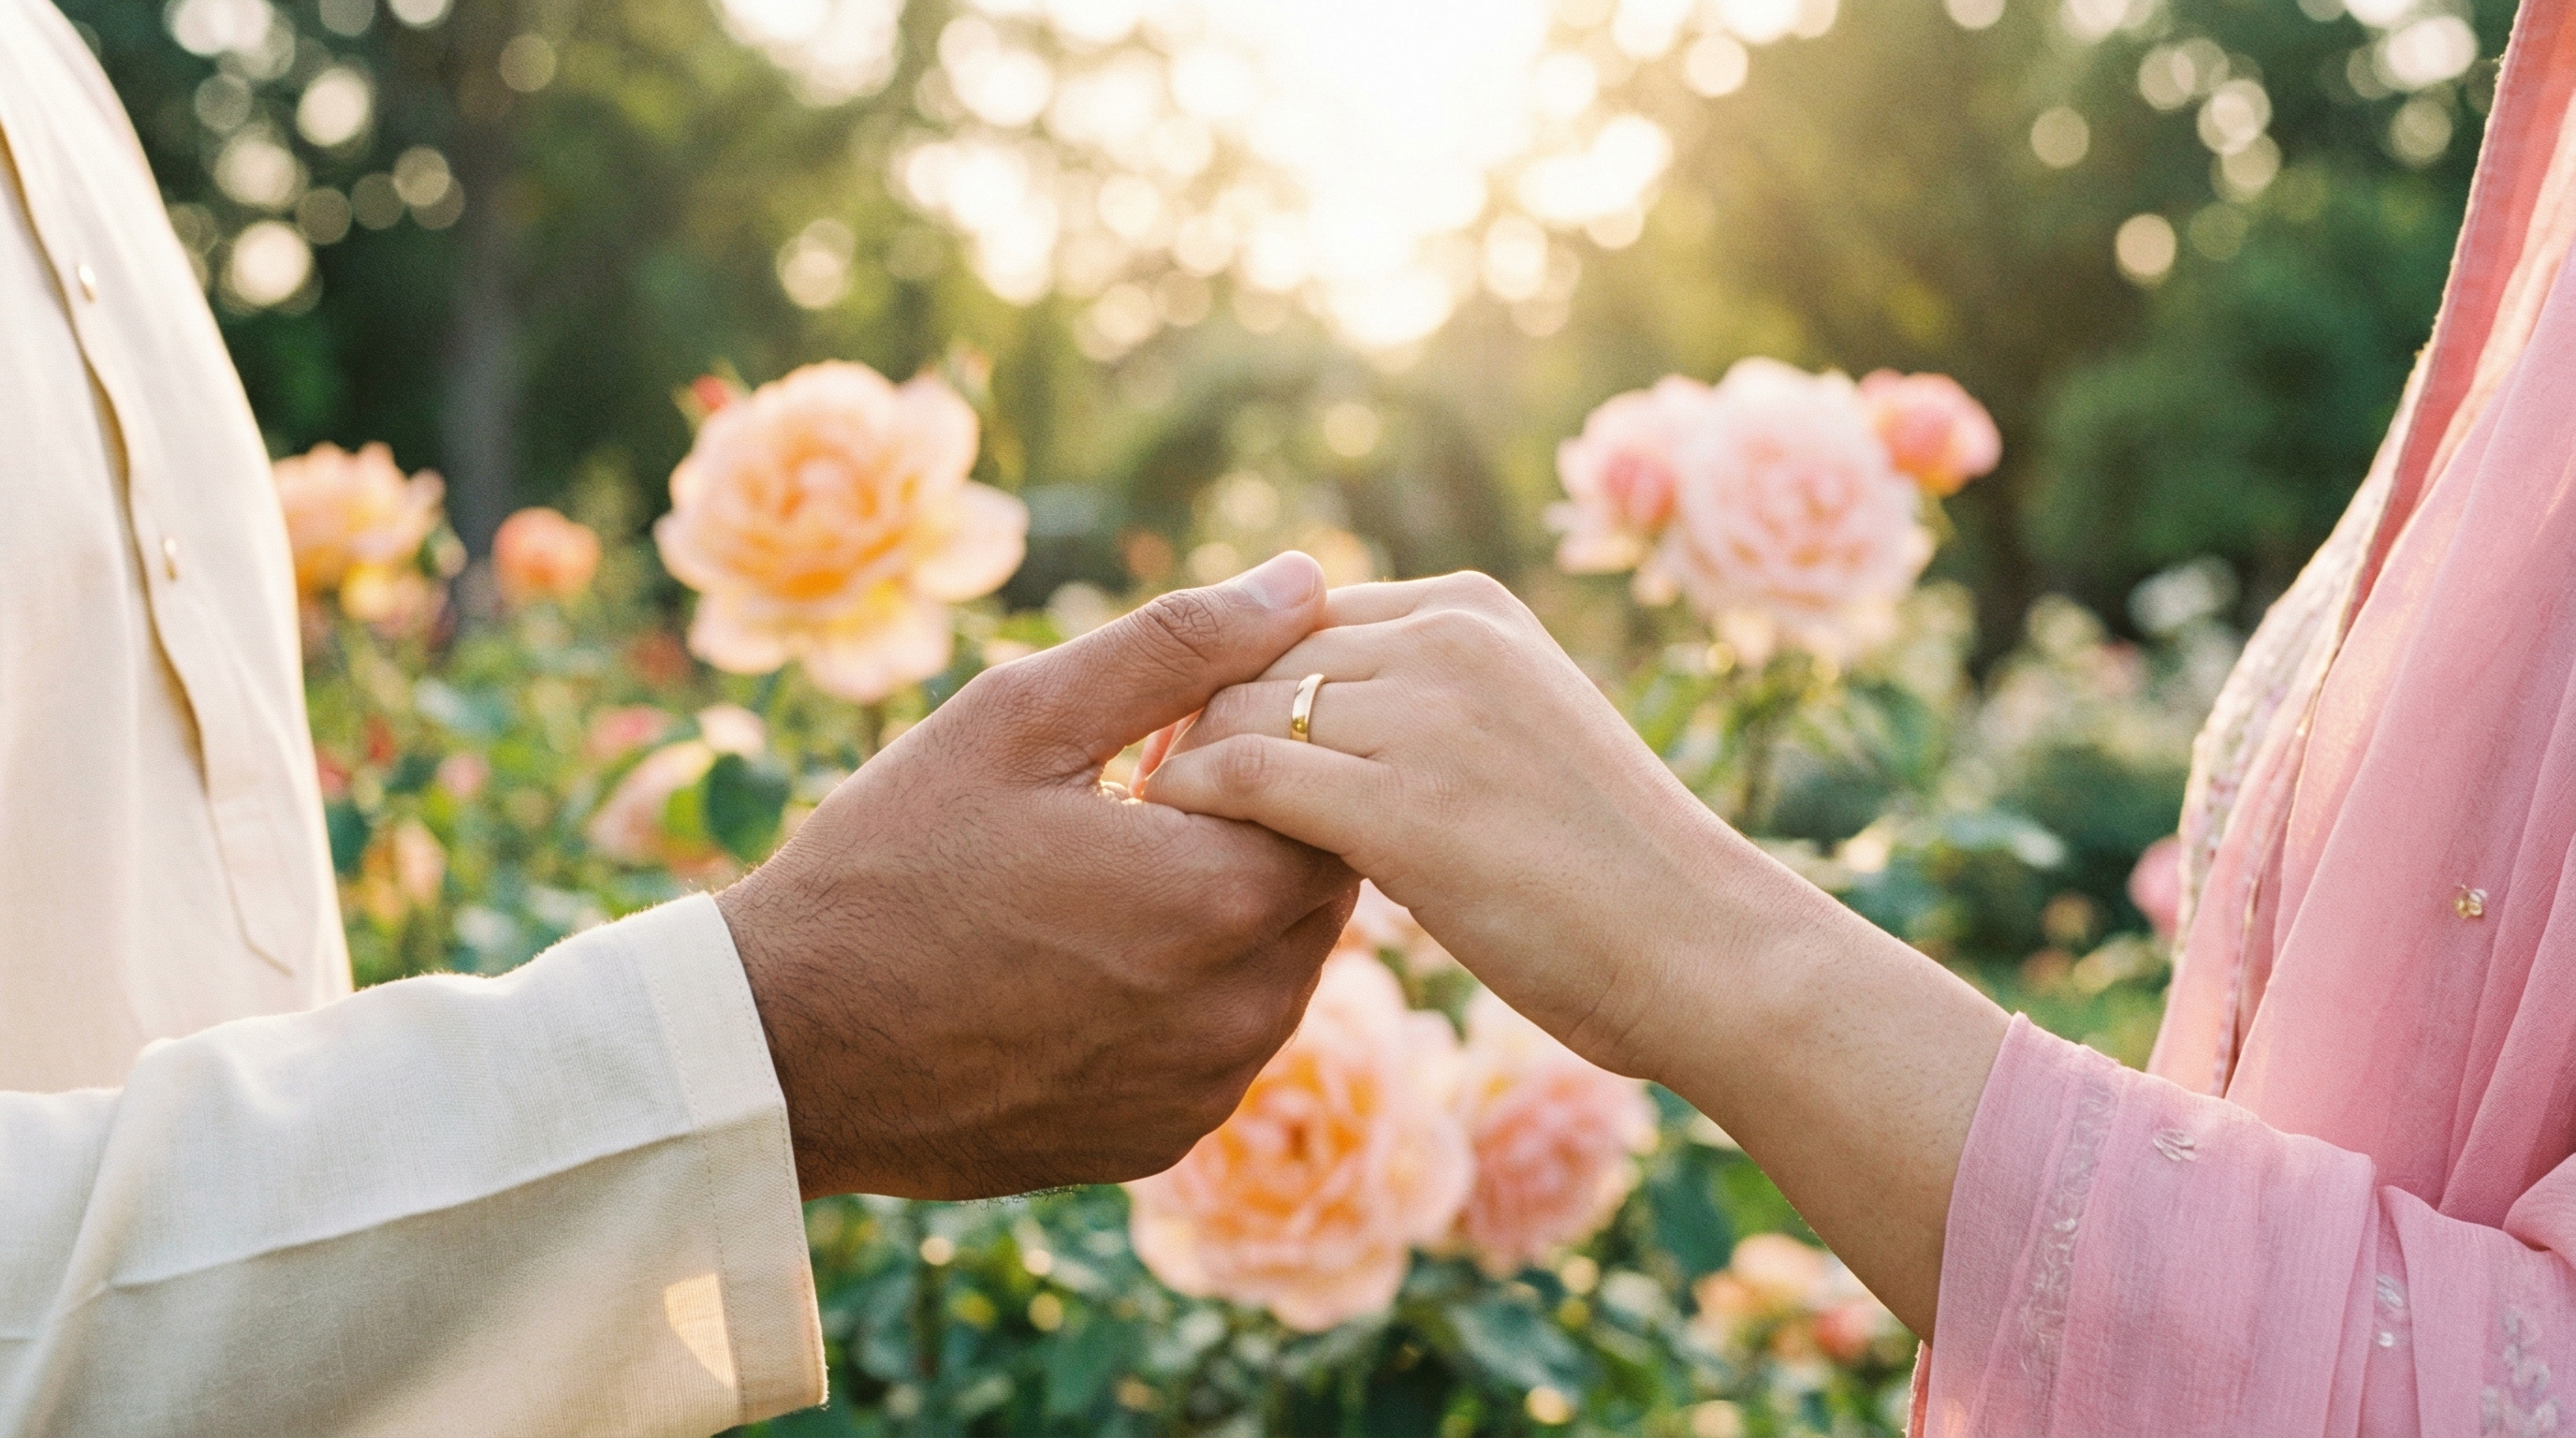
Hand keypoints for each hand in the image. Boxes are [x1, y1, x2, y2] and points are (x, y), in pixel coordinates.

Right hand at [716, 553, 1357, 1200]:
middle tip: (1142, 805)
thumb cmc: (892, 862)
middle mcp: (1241, 1008)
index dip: (1267, 753)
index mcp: (1223, 893)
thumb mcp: (1021, 717)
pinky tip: (1087, 968)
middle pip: (1318, 887)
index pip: (1335, 798)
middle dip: (1257, 833)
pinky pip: (1220, 1047)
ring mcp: (1203, 1086)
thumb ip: (1179, 645)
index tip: (1175, 742)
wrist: (786, 1048)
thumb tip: (1305, 579)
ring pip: (1278, 971)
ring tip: (1106, 884)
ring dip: (1227, 919)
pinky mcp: (1161, 1139)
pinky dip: (1185, 1000)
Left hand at [1132, 571, 1750, 1080]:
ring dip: (1184, 772)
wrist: (1703, 950)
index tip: (1186, 745)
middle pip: (1258, 657)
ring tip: (1146, 834)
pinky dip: (1190, 808)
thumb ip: (1427, 707)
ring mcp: (1428, 716)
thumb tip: (1309, 725)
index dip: (1234, 680)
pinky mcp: (1404, 805)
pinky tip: (1167, 855)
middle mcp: (1448, 638)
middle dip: (1193, 722)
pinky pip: (1246, 778)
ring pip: (1241, 710)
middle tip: (1143, 794)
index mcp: (1474, 610)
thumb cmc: (1612, 873)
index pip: (1301, 618)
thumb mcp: (1523, 737)